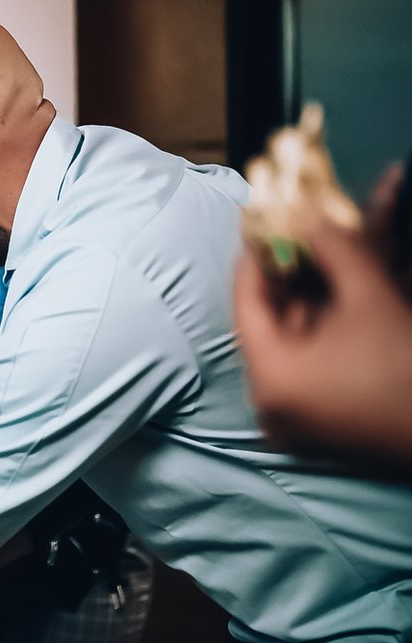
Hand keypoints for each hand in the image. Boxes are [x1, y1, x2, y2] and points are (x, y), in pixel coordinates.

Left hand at [234, 222, 411, 465]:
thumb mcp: (369, 296)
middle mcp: (270, 403)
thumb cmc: (404, 367)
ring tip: (322, 263)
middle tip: (295, 238)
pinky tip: (336, 302)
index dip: (257, 258)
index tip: (265, 224)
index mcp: (270, 377)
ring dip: (306, 302)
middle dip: (287, 278)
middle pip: (269, 323)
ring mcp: (290, 418)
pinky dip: (317, 333)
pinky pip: (303, 366)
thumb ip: (334, 248)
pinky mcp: (312, 424)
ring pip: (288, 344)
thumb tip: (309, 218)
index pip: (246, 303)